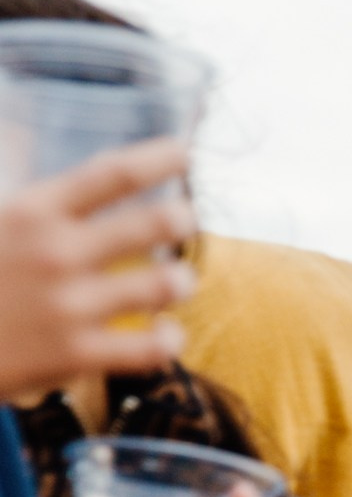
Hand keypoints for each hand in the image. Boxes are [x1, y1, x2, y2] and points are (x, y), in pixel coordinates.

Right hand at [0, 138, 196, 400]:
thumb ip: (23, 196)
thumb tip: (25, 141)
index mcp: (30, 212)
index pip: (110, 174)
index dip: (156, 159)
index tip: (183, 152)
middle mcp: (56, 252)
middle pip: (151, 224)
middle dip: (178, 219)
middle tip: (183, 219)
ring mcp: (68, 305)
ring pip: (162, 285)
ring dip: (177, 281)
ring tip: (176, 281)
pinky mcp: (74, 355)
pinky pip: (151, 348)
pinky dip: (167, 340)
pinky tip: (165, 335)